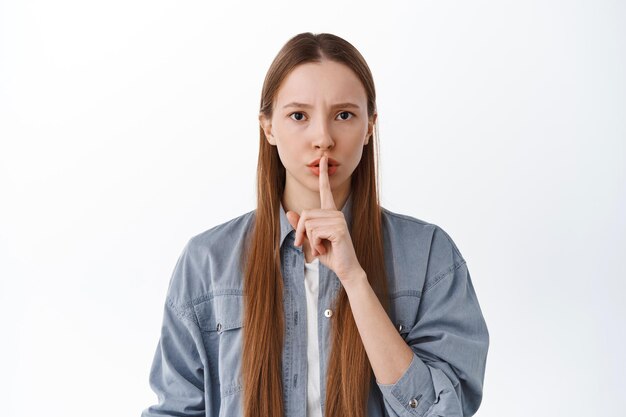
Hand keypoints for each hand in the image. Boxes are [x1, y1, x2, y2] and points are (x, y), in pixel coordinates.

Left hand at [285, 155, 364, 285]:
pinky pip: (314, 233)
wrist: (346, 269)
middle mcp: (335, 213)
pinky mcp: (339, 229)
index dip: (323, 175)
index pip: (326, 190)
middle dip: (300, 232)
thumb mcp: (311, 240)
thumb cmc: (330, 255)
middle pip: (305, 214)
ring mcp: (338, 220)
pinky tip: (325, 249)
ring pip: (308, 224)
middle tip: (309, 245)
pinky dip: (315, 245)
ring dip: (309, 241)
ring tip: (321, 248)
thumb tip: (288, 212)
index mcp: (330, 213)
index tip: (323, 160)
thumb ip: (301, 227)